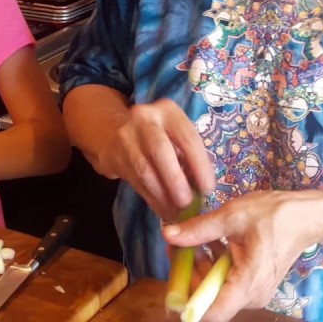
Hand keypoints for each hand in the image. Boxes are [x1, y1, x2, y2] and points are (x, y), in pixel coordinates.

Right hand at [92, 99, 215, 219]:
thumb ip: (188, 156)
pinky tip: (164, 210)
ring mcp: (126, 136)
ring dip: (163, 195)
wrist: (115, 132)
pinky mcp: (114, 156)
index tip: (208, 189)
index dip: (199, 165)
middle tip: (188, 203)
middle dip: (176, 180)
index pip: (187, 137)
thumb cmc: (159, 136)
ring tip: (177, 212)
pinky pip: (136, 182)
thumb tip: (203, 191)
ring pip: (145, 170)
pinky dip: (153, 200)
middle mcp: (145, 118)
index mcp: (168, 111)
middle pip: (160, 150)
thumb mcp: (175, 135)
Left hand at [163, 191, 322, 321]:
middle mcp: (251, 296)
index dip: (186, 302)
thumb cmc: (275, 215)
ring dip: (199, 265)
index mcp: (247, 285)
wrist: (307, 217)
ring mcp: (252, 292)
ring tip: (188, 238)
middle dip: (188, 273)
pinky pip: (225, 281)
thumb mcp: (233, 217)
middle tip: (176, 245)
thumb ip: (199, 230)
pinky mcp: (253, 284)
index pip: (210, 314)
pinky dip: (213, 264)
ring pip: (215, 288)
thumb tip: (167, 234)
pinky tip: (207, 241)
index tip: (173, 277)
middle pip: (208, 299)